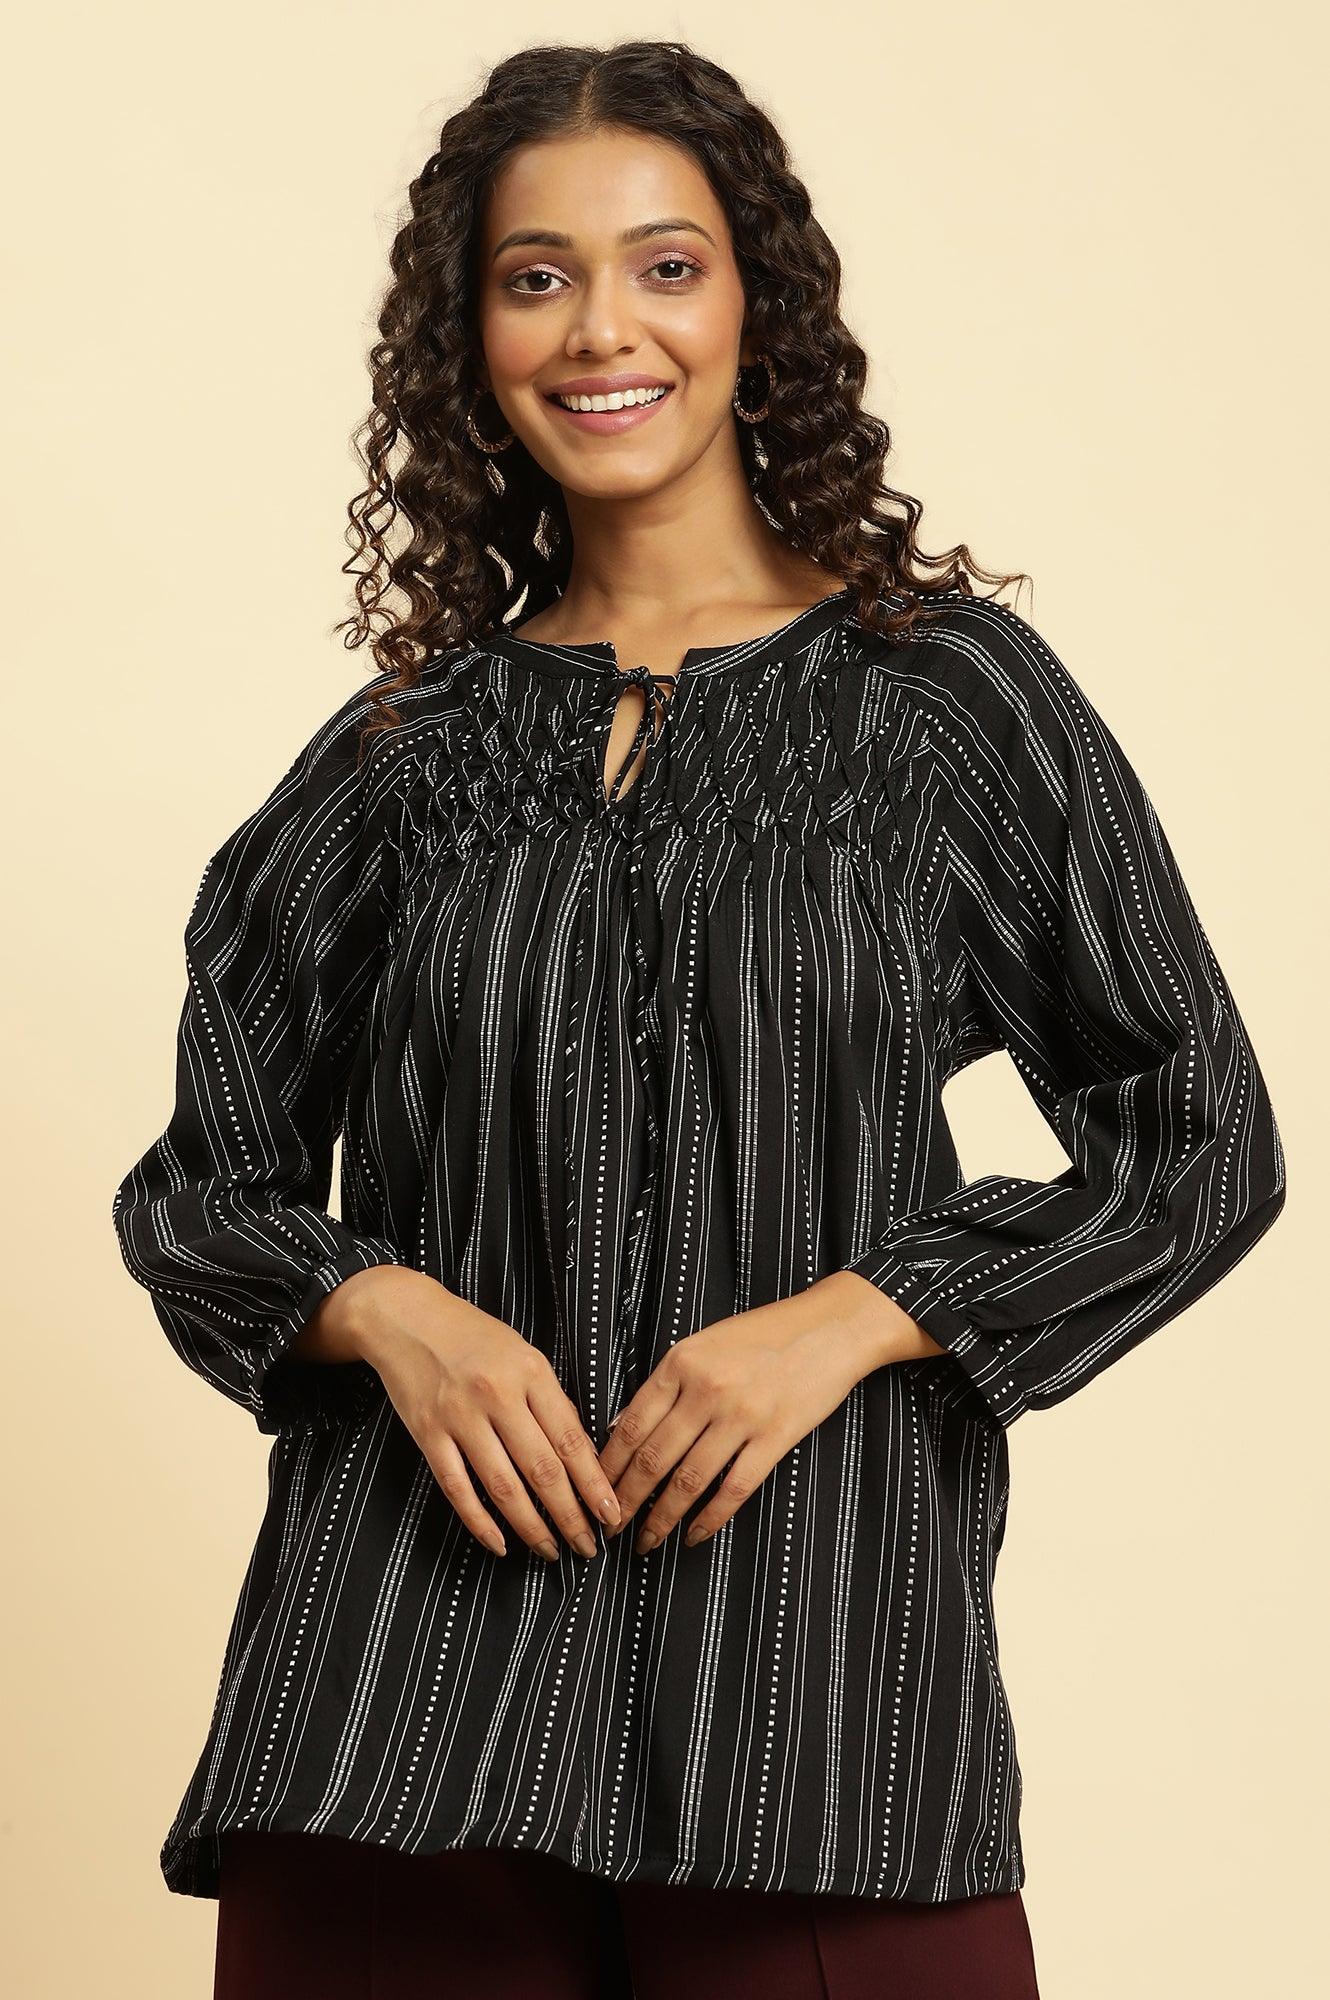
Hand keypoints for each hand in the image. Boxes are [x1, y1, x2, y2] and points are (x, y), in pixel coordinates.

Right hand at [303, 1266, 621, 1560]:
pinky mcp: (427, 1434)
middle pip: (542, 1469)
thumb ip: (549, 1399)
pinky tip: (500, 1545)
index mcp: (529, 1371)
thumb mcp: (522, 1353)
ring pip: (503, 1486)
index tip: (611, 1514)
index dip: (594, 1483)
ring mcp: (459, 1416)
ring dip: (531, 1527)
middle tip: (589, 1547)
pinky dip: (480, 1522)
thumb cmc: (472, 1335)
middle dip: (570, 1515)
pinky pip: (457, 1488)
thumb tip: (581, 1454)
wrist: (404, 1317)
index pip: (570, 1439)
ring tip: (551, 1551)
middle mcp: (497, 1394)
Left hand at [597, 1272, 944, 1555]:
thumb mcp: (704, 1343)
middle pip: (653, 1458)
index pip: (633, 1424)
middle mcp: (706, 1389)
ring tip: (645, 1540)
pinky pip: (734, 1488)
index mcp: (682, 1362)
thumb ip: (665, 1382)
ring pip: (688, 1480)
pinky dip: (709, 1518)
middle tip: (609, 1527)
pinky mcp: (775, 1437)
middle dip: (626, 1500)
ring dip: (661, 1517)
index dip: (609, 1465)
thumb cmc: (764, 1333)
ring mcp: (742, 1416)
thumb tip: (623, 1426)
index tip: (594, 1489)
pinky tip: (693, 1536)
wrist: (831, 1328)